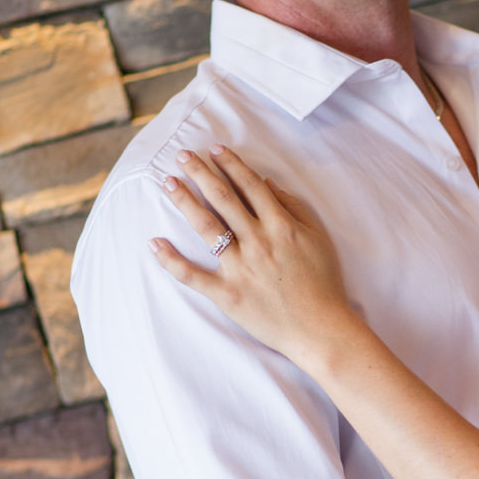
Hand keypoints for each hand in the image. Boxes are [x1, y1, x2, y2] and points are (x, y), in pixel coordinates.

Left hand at [151, 146, 348, 366]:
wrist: (321, 329)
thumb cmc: (323, 283)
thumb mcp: (318, 237)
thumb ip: (293, 207)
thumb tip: (267, 183)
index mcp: (280, 225)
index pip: (250, 186)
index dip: (231, 164)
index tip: (215, 149)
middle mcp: (257, 242)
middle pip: (223, 199)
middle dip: (200, 173)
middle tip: (182, 155)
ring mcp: (240, 268)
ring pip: (206, 227)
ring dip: (184, 201)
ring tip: (168, 183)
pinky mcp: (227, 294)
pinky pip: (193, 275)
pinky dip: (171, 261)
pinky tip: (154, 244)